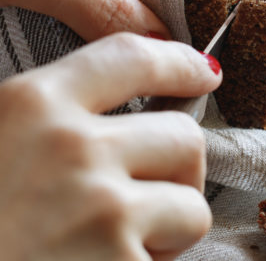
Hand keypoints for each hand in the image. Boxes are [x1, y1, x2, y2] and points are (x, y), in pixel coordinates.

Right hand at [0, 33, 221, 259]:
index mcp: (29, 105)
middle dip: (181, 171)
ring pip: (192, 206)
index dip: (179, 63)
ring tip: (126, 246)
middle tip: (153, 197)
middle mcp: (73, 149)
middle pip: (184, 138)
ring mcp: (102, 212)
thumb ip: (34, 119)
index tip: (203, 73)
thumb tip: (95, 114)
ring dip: (172, 228)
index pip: (132, 57)